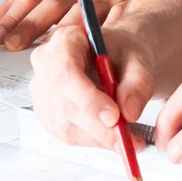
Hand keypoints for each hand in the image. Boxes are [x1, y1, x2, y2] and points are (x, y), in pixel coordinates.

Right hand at [28, 21, 156, 149]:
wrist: (115, 60)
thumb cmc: (121, 53)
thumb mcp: (138, 60)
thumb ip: (138, 84)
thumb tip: (129, 112)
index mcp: (65, 40)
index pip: (66, 72)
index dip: (88, 99)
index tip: (114, 116)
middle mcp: (46, 65)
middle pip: (66, 104)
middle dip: (100, 127)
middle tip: (129, 137)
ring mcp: (43, 92)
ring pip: (67, 126)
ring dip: (100, 137)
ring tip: (128, 136)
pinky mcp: (47, 115)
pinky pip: (69, 136)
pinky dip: (95, 140)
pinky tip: (111, 132)